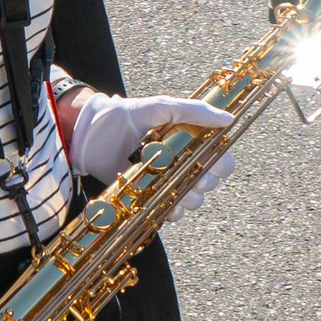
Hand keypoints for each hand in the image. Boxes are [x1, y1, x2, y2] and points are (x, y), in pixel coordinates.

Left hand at [64, 90, 234, 218]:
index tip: (209, 159)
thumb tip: (228, 119)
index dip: (221, 163)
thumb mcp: (161, 108)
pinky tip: (163, 200)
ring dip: (188, 196)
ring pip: (194, 200)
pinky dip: (172, 210)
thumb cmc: (128, 116)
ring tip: (169, 182)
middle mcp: (184, 163)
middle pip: (211, 182)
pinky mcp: (151, 197)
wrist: (92, 133)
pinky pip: (173, 213)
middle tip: (188, 172)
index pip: (221, 159)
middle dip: (205, 180)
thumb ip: (194, 111)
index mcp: (192, 142)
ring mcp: (168, 182)